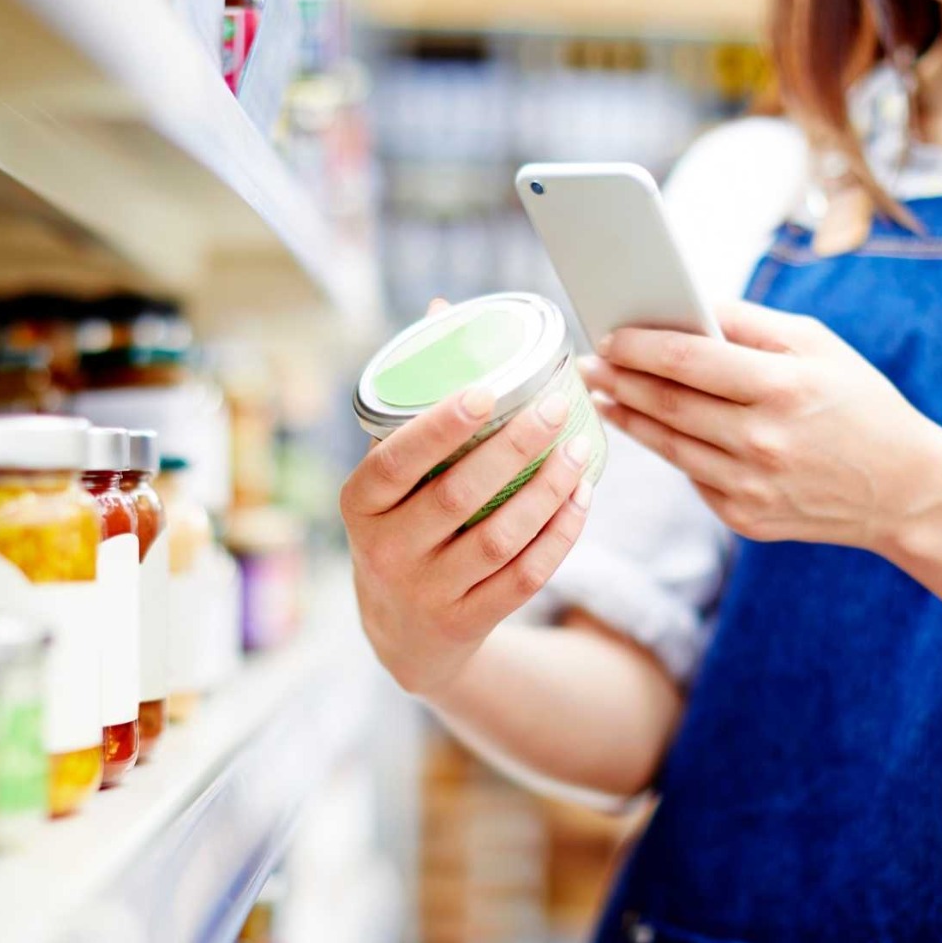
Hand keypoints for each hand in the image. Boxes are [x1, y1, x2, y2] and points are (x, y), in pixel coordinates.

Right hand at [341, 358, 593, 699]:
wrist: (401, 633)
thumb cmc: (401, 525)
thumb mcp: (389, 477)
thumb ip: (415, 401)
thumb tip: (444, 309)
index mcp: (359, 504)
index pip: (394, 461)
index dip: (440, 426)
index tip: (489, 389)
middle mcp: (385, 551)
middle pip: (458, 495)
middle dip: (515, 447)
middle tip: (557, 407)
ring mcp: (426, 592)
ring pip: (500, 537)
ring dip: (549, 490)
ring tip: (581, 449)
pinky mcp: (466, 623)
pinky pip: (524, 576)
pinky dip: (560, 535)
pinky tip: (582, 499)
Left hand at [582, 300, 941, 552]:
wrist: (905, 491)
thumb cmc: (859, 403)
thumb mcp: (819, 346)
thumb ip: (751, 323)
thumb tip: (687, 305)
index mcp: (784, 387)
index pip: (689, 361)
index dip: (639, 346)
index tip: (607, 334)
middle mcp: (763, 440)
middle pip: (668, 404)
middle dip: (620, 380)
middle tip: (588, 364)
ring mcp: (752, 486)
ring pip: (669, 446)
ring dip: (628, 417)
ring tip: (603, 394)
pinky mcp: (746, 518)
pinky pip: (693, 478)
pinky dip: (668, 450)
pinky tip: (646, 428)